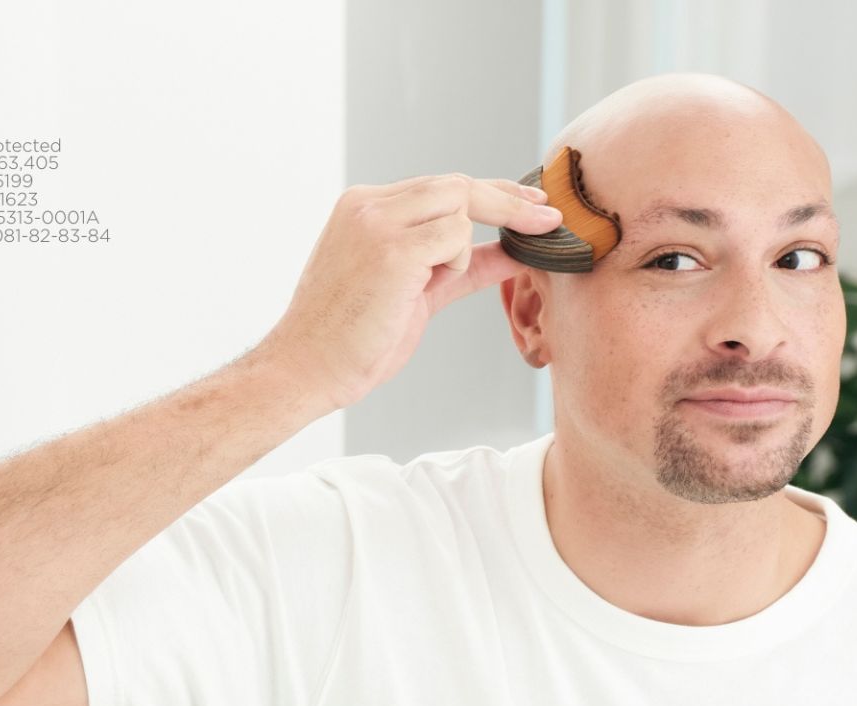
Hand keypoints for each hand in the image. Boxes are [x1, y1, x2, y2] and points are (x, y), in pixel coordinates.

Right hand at [258, 174, 562, 412]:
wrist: (306, 370)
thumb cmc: (352, 342)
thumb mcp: (413, 293)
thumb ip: (457, 266)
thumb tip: (509, 251)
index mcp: (365, 208)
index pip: (440, 188)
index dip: (491, 195)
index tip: (530, 206)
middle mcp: (368, 204)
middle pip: (457, 184)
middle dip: (509, 201)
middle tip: (550, 219)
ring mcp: (377, 221)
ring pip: (458, 205)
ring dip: (462, 250)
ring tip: (422, 288)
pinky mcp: (391, 248)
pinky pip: (455, 234)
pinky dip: (456, 259)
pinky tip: (420, 288)